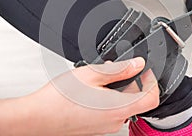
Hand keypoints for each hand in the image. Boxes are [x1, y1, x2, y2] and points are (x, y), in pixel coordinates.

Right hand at [28, 57, 158, 134]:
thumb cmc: (61, 98)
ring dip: (117, 89)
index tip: (145, 71)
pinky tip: (92, 89)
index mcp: (119, 107)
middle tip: (115, 68)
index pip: (152, 97)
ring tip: (99, 78)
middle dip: (130, 81)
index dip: (152, 81)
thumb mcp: (93, 74)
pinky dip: (108, 98)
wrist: (39, 117)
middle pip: (137, 99)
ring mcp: (106, 126)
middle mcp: (116, 120)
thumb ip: (120, 69)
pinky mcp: (97, 127)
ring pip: (123, 104)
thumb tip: (138, 64)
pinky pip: (111, 111)